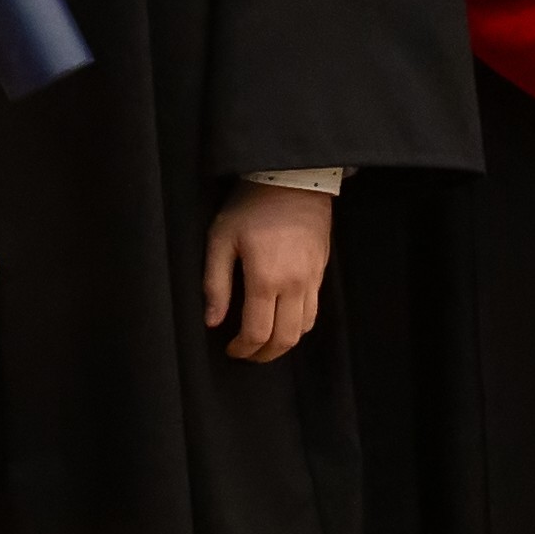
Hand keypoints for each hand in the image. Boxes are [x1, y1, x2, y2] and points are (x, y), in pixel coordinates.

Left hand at [202, 182, 332, 360]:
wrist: (292, 179)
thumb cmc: (250, 206)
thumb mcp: (221, 239)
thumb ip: (215, 284)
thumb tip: (212, 321)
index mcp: (266, 278)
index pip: (257, 332)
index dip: (243, 349)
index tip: (230, 349)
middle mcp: (295, 284)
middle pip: (285, 339)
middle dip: (265, 354)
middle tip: (247, 353)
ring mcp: (313, 279)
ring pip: (304, 329)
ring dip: (284, 342)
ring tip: (264, 340)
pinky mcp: (322, 271)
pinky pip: (314, 310)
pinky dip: (298, 324)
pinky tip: (282, 319)